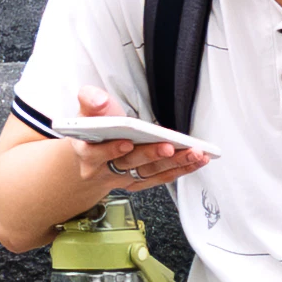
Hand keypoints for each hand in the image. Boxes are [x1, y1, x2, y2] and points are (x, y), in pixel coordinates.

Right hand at [79, 88, 206, 190]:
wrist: (90, 157)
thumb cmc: (92, 131)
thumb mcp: (85, 112)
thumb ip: (89, 101)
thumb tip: (99, 100)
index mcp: (88, 153)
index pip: (96, 154)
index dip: (112, 150)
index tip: (127, 142)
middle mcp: (106, 169)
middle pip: (129, 163)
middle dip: (151, 155)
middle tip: (168, 147)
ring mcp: (124, 178)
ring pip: (150, 172)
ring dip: (174, 163)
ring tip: (193, 153)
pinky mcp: (140, 181)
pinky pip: (161, 177)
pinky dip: (180, 169)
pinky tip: (196, 161)